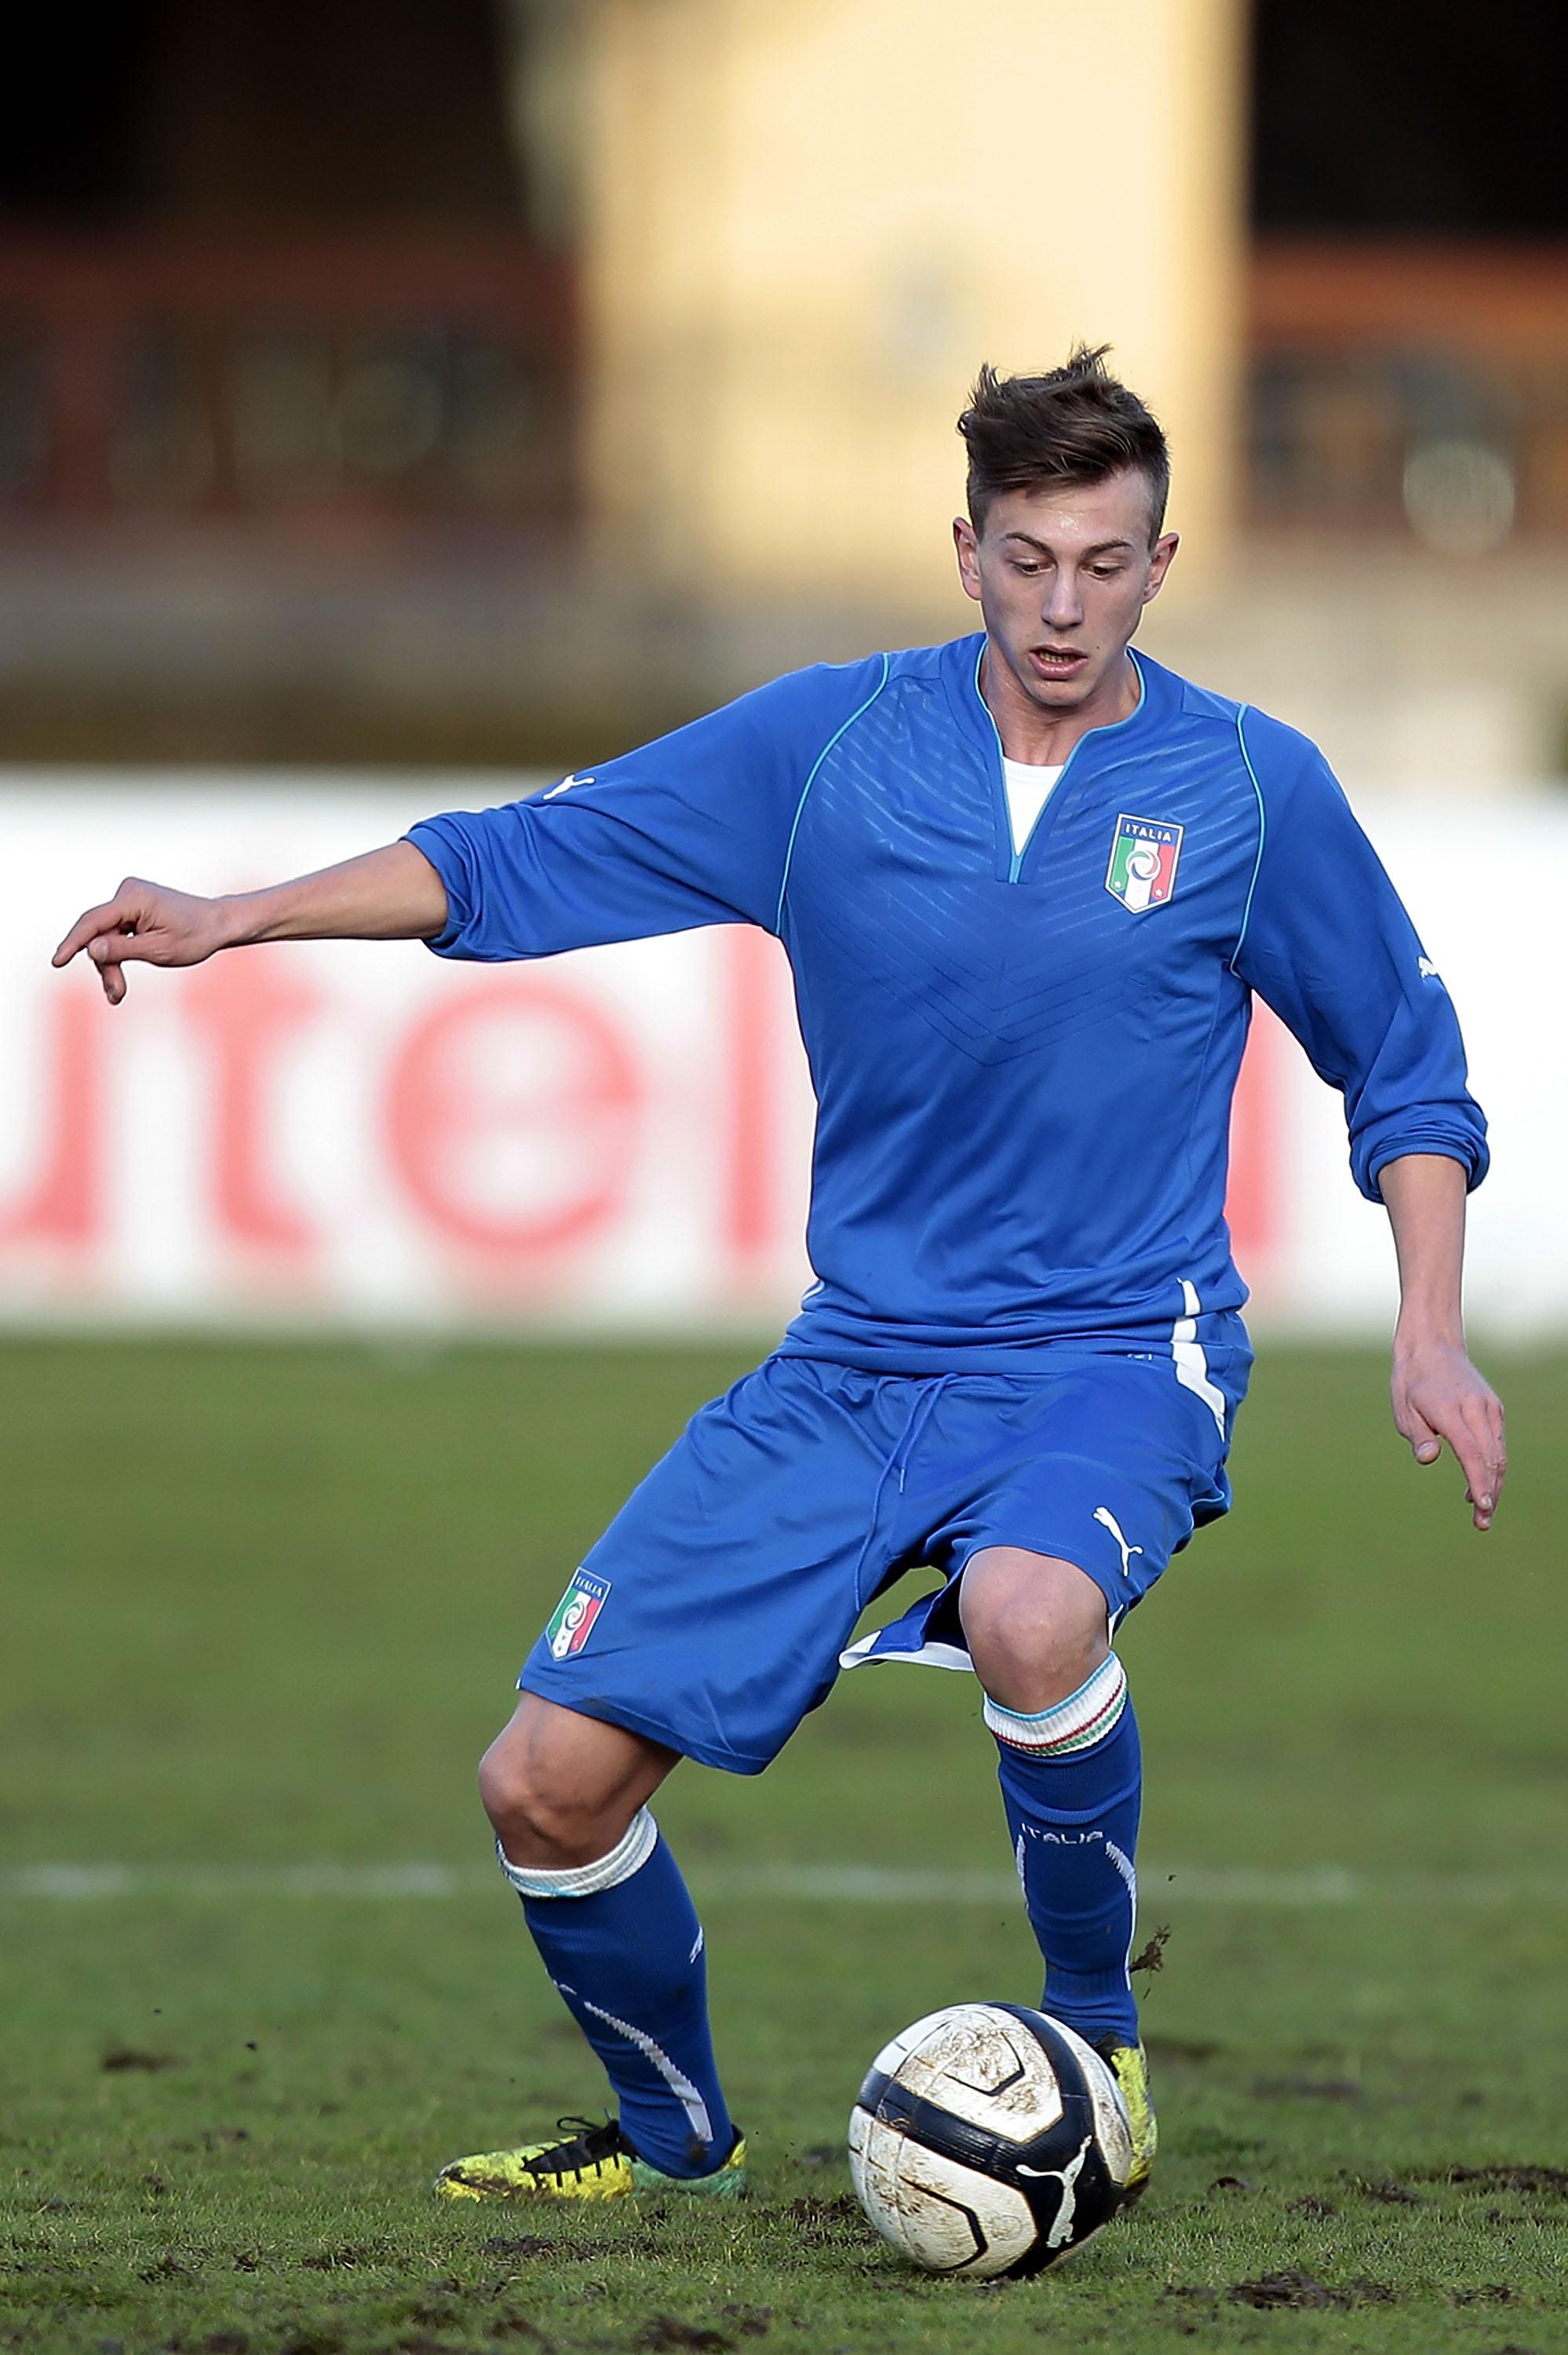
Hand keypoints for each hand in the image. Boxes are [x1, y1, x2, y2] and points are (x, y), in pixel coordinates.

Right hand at [53, 877, 233, 1004]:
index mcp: (135, 899)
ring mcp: (128, 898)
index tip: (58, 961)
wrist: (216, 924)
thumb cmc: (194, 936)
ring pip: (106, 937)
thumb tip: (91, 949)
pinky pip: (114, 933)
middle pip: (100, 934)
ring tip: (118, 994)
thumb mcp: (159, 950)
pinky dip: (117, 954)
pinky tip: (118, 979)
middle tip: (115, 995)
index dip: (74, 943)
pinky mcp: (131, 907)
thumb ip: (123, 950)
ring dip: (111, 964)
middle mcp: (127, 892)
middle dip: (106, 965)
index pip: (94, 921)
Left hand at [1390, 1337, 1505, 1530]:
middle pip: (1492, 1459)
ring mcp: (1489, 1408)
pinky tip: (1478, 1484)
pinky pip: (1497, 1443)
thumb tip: (1429, 1459)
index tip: (1481, 1506)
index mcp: (1450, 1410)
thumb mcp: (1403, 1408)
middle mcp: (1476, 1408)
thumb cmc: (1411, 1381)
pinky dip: (1492, 1466)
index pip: (1472, 1453)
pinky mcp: (1494, 1408)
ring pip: (1499, 1454)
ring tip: (1481, 1512)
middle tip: (1481, 1523)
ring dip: (1493, 1484)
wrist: (1433, 1345)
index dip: (1478, 1482)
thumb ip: (1418, 1435)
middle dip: (1490, 1493)